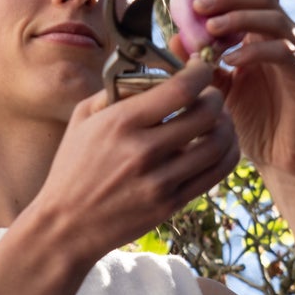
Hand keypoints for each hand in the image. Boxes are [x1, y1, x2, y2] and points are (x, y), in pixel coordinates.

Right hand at [31, 57, 240, 265]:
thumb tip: (150, 71)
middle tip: (210, 95)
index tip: (200, 68)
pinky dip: (227, 153)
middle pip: (207, 114)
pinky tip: (220, 144)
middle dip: (216, 97)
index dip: (200, 73)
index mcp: (121, 123)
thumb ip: (114, 91)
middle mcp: (144, 150)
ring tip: (219, 119)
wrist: (67, 226)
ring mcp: (160, 180)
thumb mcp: (81, 119)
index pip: (180, 89)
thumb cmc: (72, 168)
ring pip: (218, 144)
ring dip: (227, 125)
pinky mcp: (171, 204)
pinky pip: (215, 173)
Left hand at [175, 0, 294, 182]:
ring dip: (238, 19)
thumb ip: (201, 62)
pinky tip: (231, 61)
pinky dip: (254, 51)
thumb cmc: (252, 124)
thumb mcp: (218, 89)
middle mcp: (287, 35)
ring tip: (210, 32)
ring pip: (273, 17)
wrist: (283, 163)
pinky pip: (282, 51)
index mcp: (267, 31)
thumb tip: (175, 36)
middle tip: (197, 8)